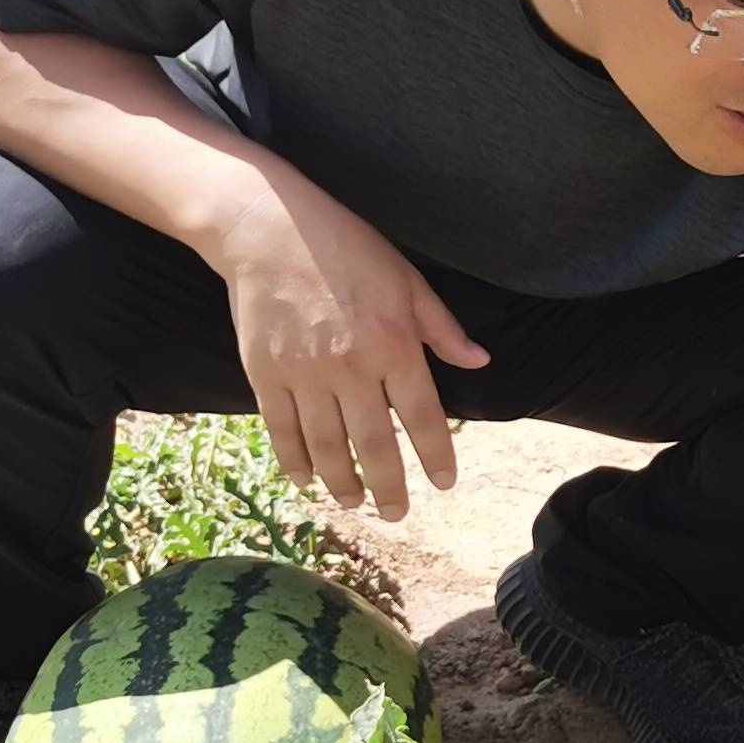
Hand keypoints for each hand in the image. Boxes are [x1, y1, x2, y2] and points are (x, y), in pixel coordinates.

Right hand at [210, 182, 490, 520]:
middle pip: (374, 443)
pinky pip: (282, 429)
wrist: (268, 228)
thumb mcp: (407, 279)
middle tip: (397, 514)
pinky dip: (294, 460)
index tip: (444, 483)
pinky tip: (307, 480)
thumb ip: (442, 328)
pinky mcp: (264, 372)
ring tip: (355, 503)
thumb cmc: (347, 248)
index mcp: (393, 343)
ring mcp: (303, 373)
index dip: (436, 454)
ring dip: (343, 482)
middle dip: (389, 486)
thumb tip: (479, 362)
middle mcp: (350, 366)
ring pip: (326, 445)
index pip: (422, 415)